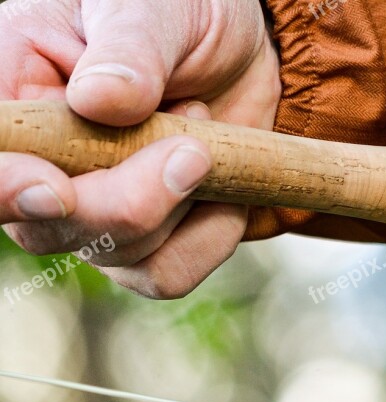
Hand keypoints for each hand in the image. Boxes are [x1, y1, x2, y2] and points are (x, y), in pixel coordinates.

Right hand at [0, 0, 280, 297]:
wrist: (243, 53)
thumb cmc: (185, 14)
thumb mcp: (157, 8)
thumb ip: (129, 50)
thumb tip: (99, 101)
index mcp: (18, 89)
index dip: (10, 188)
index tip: (59, 190)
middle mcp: (42, 161)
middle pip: (50, 229)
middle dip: (131, 202)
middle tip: (193, 148)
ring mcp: (92, 209)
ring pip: (118, 253)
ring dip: (181, 204)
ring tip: (201, 133)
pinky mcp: (145, 238)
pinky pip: (166, 273)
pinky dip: (208, 239)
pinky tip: (225, 194)